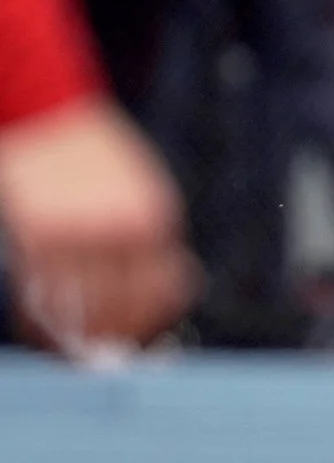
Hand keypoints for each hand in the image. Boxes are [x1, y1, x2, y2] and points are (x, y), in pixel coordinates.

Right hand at [0, 99, 197, 357]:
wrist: (47, 110)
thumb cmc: (91, 154)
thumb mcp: (136, 187)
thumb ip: (145, 233)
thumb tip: (162, 284)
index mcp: (155, 217)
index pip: (166, 287)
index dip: (150, 317)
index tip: (138, 332)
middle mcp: (124, 228)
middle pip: (126, 305)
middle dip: (112, 334)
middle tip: (98, 352)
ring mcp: (81, 232)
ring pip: (84, 307)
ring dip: (75, 335)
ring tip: (67, 346)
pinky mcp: (38, 234)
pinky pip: (43, 294)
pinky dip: (40, 321)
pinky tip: (39, 331)